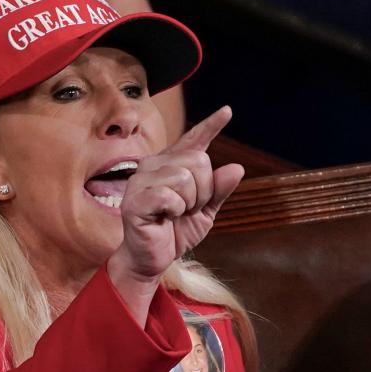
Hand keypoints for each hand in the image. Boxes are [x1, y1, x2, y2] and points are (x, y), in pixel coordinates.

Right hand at [114, 106, 243, 280]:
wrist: (152, 260)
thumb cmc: (174, 233)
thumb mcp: (205, 212)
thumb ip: (218, 190)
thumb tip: (236, 168)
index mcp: (169, 165)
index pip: (193, 141)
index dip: (210, 126)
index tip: (227, 112)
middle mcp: (152, 166)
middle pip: (197, 160)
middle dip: (203, 190)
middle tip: (188, 209)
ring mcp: (140, 181)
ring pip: (184, 177)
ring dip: (189, 203)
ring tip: (175, 215)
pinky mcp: (134, 200)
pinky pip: (169, 195)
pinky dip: (175, 210)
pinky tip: (164, 218)